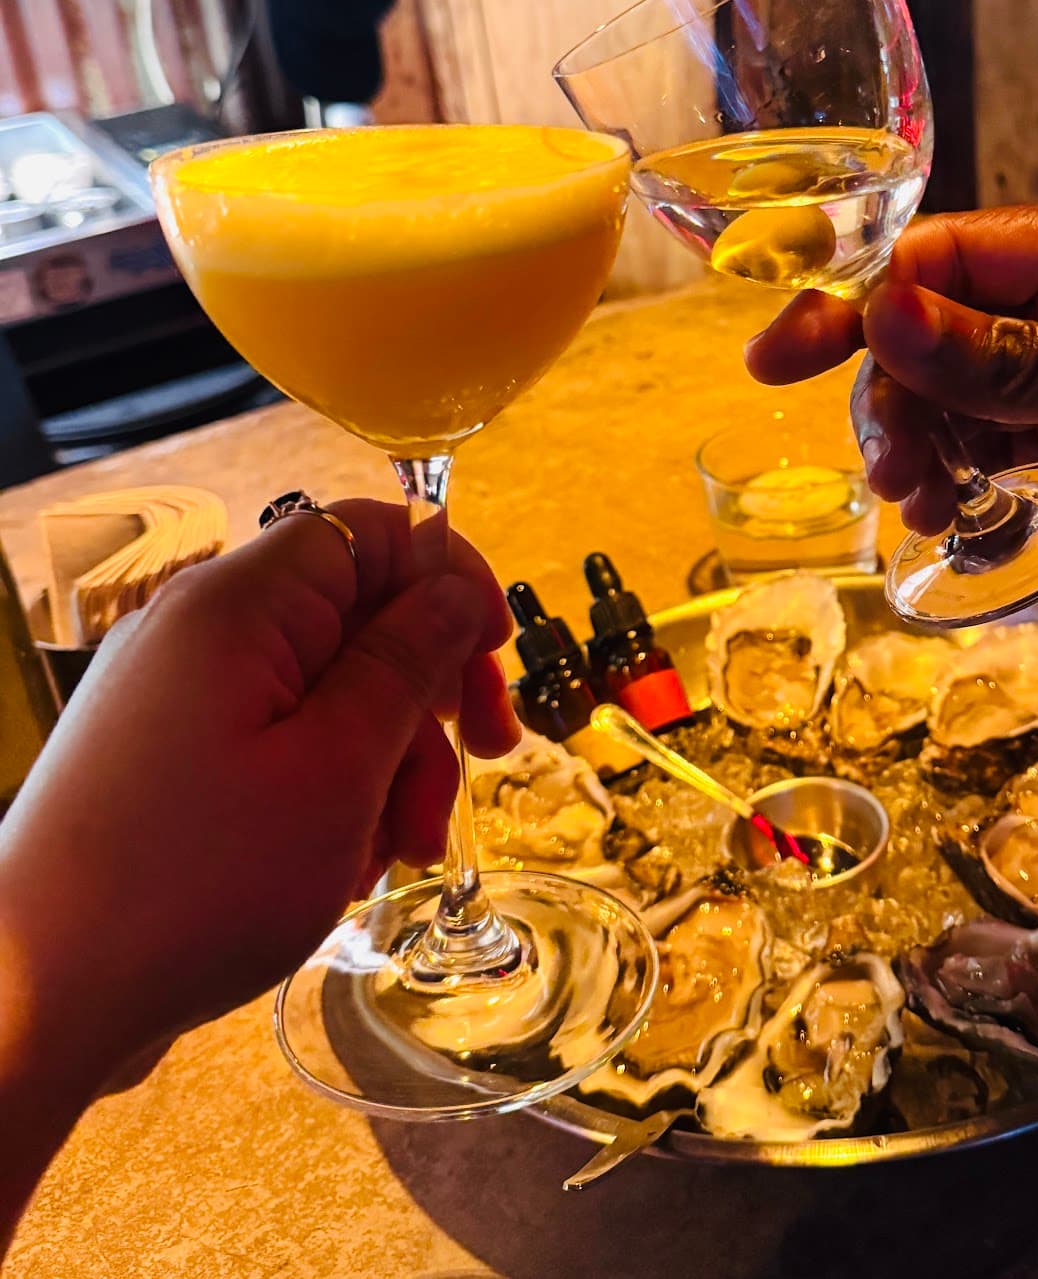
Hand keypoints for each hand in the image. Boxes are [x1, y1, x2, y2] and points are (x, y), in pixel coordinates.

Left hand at [0, 499, 518, 1097]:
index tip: (494, 655)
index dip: (449, 576)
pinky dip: (332, 789)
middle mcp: (201, 631)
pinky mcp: (168, 756)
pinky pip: (280, 741)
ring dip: (390, 762)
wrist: (34, 1002)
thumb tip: (458, 587)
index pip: (370, 531)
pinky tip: (344, 863)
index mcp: (238, 607)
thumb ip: (407, 661)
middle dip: (431, 692)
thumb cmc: (191, 884)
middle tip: (487, 760)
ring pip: (329, 690)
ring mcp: (179, 695)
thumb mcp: (337, 769)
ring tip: (401, 853)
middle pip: (359, 616)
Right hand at [747, 197, 1037, 604]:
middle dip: (892, 394)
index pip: (944, 261)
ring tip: (920, 500)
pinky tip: (954, 517)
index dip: (855, 303)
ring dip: (923, 446)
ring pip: (962, 405)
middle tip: (891, 465)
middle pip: (935, 338)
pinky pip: (1008, 459)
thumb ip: (1022, 360)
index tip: (777, 354)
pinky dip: (969, 486)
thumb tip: (884, 317)